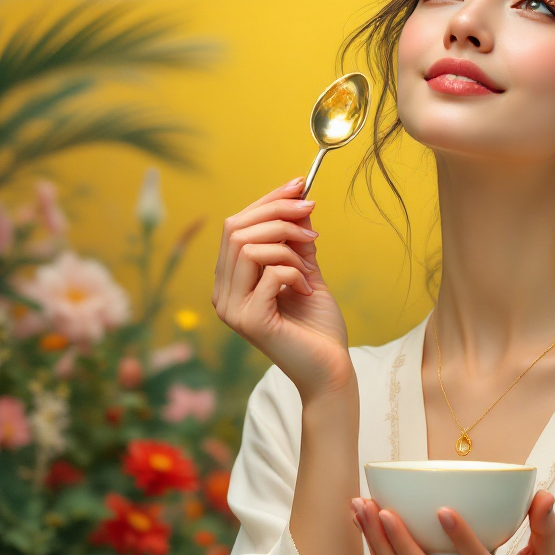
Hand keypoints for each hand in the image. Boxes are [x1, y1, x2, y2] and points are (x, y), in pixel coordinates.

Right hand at [213, 178, 352, 403]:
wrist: (331, 370)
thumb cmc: (318, 327)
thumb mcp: (307, 272)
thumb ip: (297, 241)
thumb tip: (299, 199)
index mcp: (231, 281)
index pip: (235, 226)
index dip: (267, 201)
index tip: (301, 184)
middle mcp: (223, 294)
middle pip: (236, 230)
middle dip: (279, 214)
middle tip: (312, 216)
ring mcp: (232, 309)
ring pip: (247, 247)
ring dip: (288, 246)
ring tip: (310, 268)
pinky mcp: (250, 321)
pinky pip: (268, 272)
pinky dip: (293, 270)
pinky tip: (307, 288)